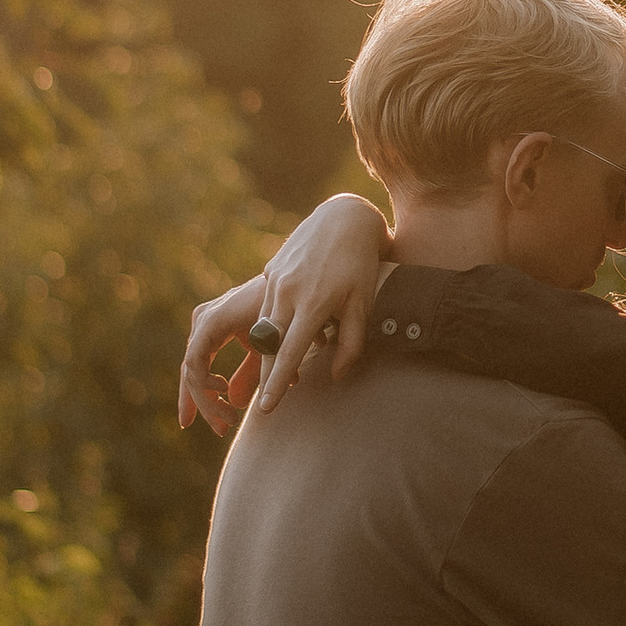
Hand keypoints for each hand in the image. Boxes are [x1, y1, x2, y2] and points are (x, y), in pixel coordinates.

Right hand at [177, 197, 390, 428]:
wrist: (344, 218)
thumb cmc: (361, 265)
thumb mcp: (363, 304)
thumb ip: (351, 344)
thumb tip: (337, 376)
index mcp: (312, 304)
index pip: (288, 354)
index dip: (276, 383)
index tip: (266, 408)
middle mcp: (288, 293)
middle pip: (268, 346)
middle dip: (263, 377)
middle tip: (263, 404)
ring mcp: (276, 280)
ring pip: (262, 327)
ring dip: (264, 354)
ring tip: (270, 379)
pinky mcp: (272, 270)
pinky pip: (266, 306)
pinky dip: (269, 327)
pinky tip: (278, 340)